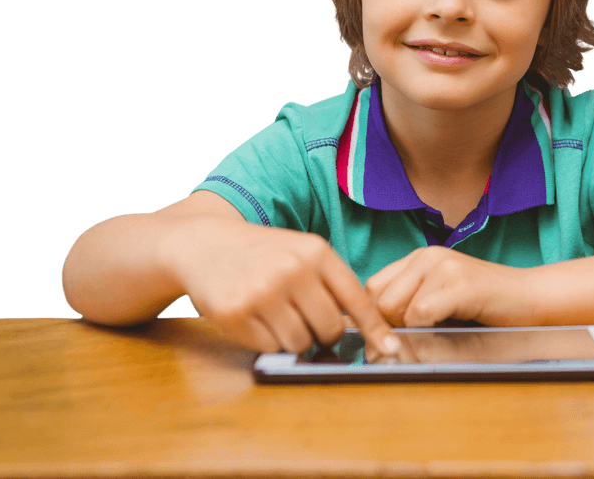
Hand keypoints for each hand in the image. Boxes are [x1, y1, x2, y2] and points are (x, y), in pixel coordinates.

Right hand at [168, 220, 398, 355]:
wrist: (203, 244)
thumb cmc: (262, 254)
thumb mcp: (301, 253)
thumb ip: (331, 283)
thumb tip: (365, 329)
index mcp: (316, 252)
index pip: (356, 300)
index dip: (375, 329)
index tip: (390, 348)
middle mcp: (293, 270)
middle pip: (330, 329)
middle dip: (322, 334)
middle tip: (305, 321)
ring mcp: (263, 292)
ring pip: (300, 343)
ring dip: (293, 340)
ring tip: (277, 316)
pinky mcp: (236, 313)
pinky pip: (269, 347)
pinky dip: (267, 341)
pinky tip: (256, 319)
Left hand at [364, 246, 532, 327]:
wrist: (531, 298)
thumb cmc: (486, 306)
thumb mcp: (440, 300)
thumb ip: (408, 308)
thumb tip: (373, 339)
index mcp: (419, 258)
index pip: (372, 289)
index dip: (380, 317)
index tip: (400, 334)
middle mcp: (427, 256)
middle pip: (379, 301)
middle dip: (393, 326)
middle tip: (423, 334)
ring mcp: (443, 266)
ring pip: (396, 309)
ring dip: (412, 329)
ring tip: (440, 328)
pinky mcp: (459, 283)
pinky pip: (420, 314)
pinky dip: (428, 330)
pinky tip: (450, 327)